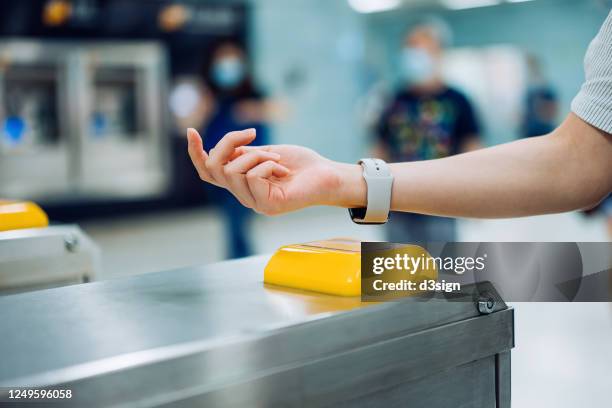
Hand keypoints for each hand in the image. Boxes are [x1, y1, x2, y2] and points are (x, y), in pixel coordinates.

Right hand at [187, 128, 364, 214]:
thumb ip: (243, 152)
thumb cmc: (301, 164)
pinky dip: (267, 165)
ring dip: (256, 155)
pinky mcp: (268, 205)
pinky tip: (282, 169)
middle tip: (253, 134)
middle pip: (214, 168)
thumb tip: (223, 149)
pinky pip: (252, 177)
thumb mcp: (266, 152)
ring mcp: (255, 202)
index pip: (208, 172)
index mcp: (241, 182)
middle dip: (229, 143)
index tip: (191, 130)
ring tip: (277, 158)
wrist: (328, 175)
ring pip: (232, 171)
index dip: (195, 153)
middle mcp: (244, 195)